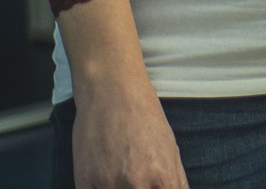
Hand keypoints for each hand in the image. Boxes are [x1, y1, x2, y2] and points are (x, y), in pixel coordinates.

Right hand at [72, 82, 188, 188]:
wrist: (112, 93)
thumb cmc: (145, 118)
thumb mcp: (171, 149)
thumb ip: (174, 181)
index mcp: (162, 178)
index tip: (154, 186)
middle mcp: (136, 185)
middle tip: (136, 177)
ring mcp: (108, 185)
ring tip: (121, 174)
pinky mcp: (83, 183)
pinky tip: (104, 179)